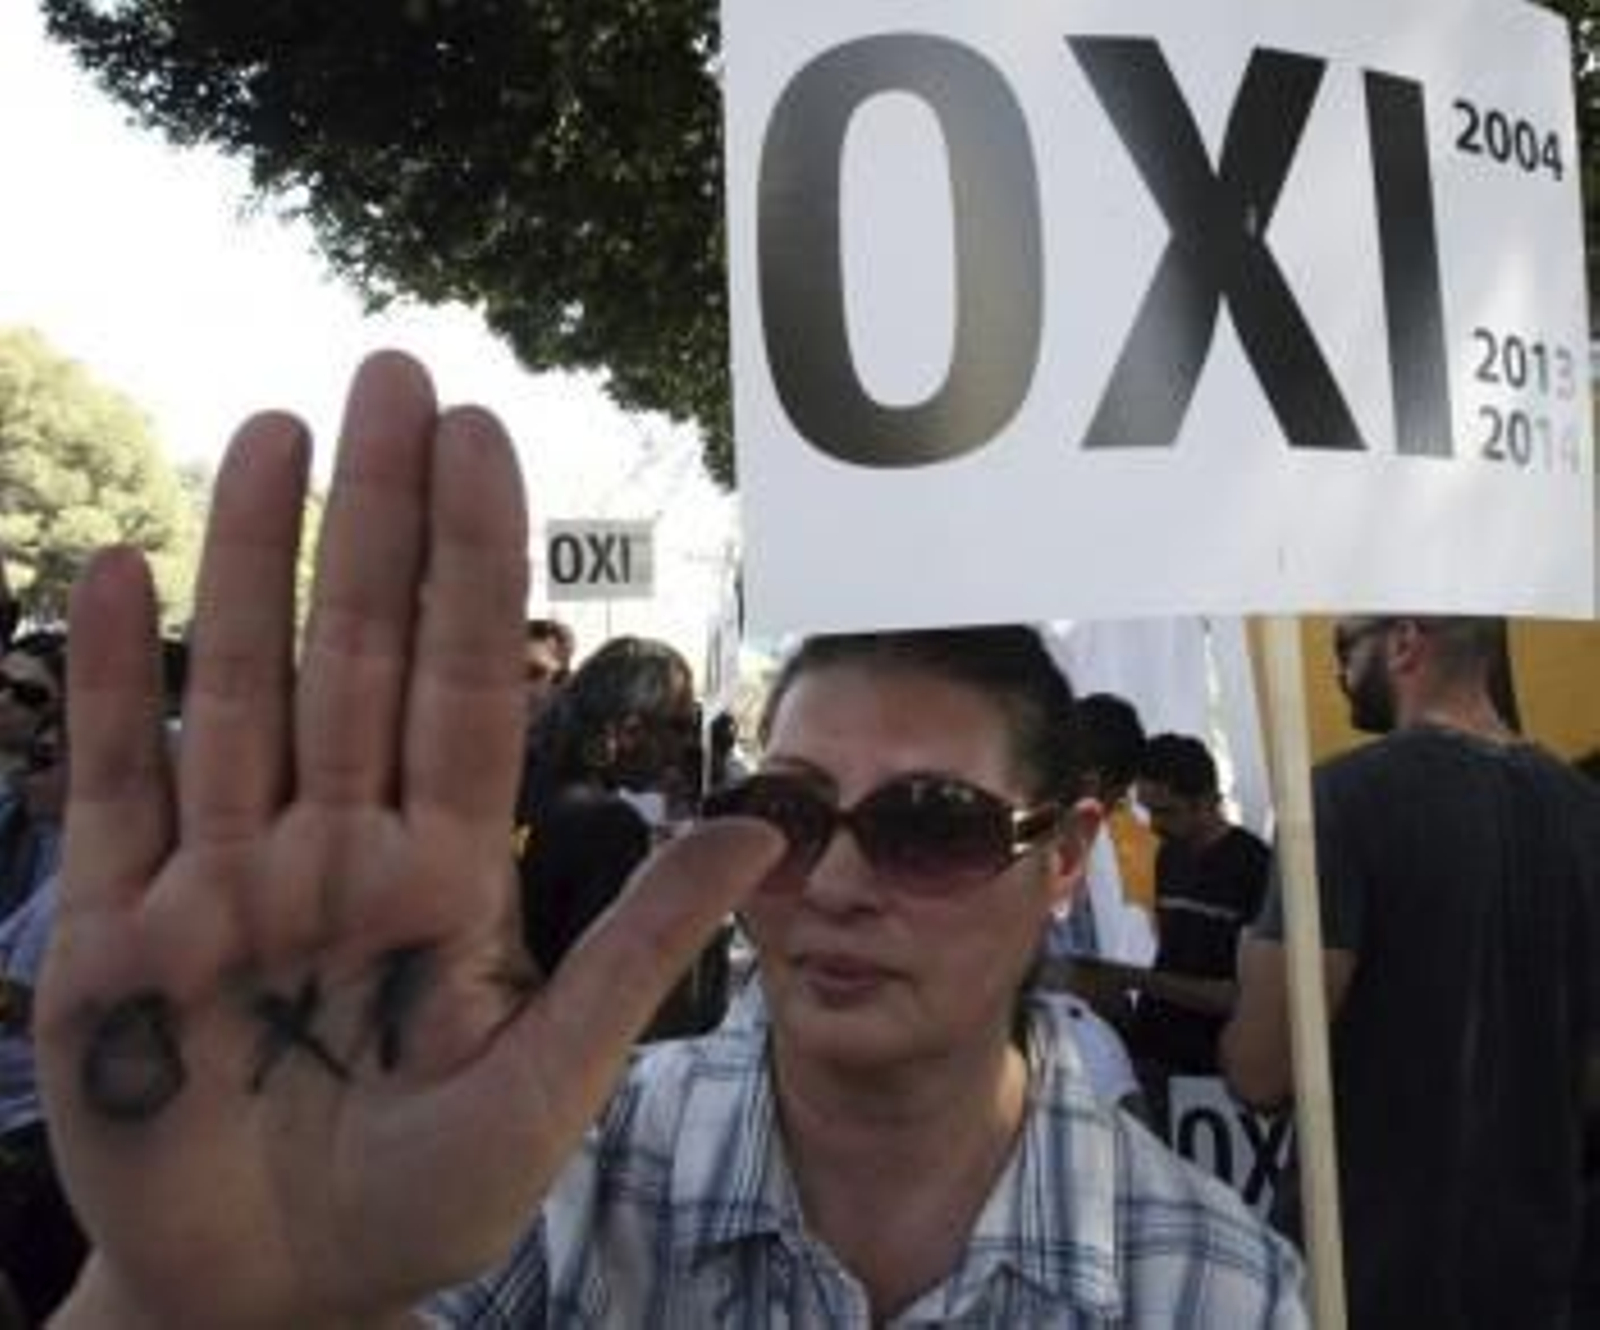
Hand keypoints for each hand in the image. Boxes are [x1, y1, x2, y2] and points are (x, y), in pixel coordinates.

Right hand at [37, 353, 781, 1327]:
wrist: (272, 1297)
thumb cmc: (418, 1207)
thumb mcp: (545, 1084)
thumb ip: (636, 948)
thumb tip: (765, 824)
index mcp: (446, 870)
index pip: (469, 680)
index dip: (474, 559)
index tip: (482, 435)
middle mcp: (341, 843)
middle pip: (363, 648)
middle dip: (374, 516)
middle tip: (389, 374)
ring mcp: (229, 872)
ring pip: (248, 684)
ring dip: (253, 557)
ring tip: (271, 431)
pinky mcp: (122, 926)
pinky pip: (122, 780)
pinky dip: (118, 682)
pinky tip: (123, 569)